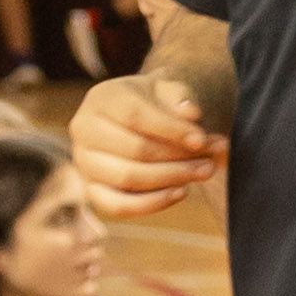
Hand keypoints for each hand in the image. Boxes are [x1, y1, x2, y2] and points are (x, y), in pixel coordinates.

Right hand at [71, 70, 224, 218]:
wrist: (146, 119)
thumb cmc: (160, 103)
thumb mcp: (172, 90)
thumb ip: (181, 96)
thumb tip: (191, 113)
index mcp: (102, 98)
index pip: (135, 115)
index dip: (172, 130)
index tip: (203, 140)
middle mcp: (84, 129)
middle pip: (134, 149)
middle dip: (179, 157)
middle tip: (211, 158)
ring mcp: (84, 162)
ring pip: (128, 177)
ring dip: (172, 178)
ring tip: (205, 171)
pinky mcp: (92, 190)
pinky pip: (118, 206)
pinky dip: (152, 203)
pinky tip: (181, 192)